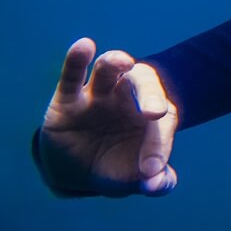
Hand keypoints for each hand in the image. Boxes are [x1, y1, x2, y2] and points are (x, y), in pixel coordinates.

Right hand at [37, 38, 178, 196]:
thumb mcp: (137, 180)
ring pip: (109, 69)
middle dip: (150, 94)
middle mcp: (128, 97)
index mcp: (153, 114)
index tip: (153, 171)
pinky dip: (76, 59)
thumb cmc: (117, 168)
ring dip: (115, 62)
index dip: (160, 145)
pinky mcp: (67, 100)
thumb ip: (158, 182)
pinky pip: (72, 75)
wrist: (78, 173)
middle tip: (155, 113)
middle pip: (142, 80)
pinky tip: (84, 45)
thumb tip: (158, 184)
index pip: (164, 120)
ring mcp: (98, 95)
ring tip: (122, 61)